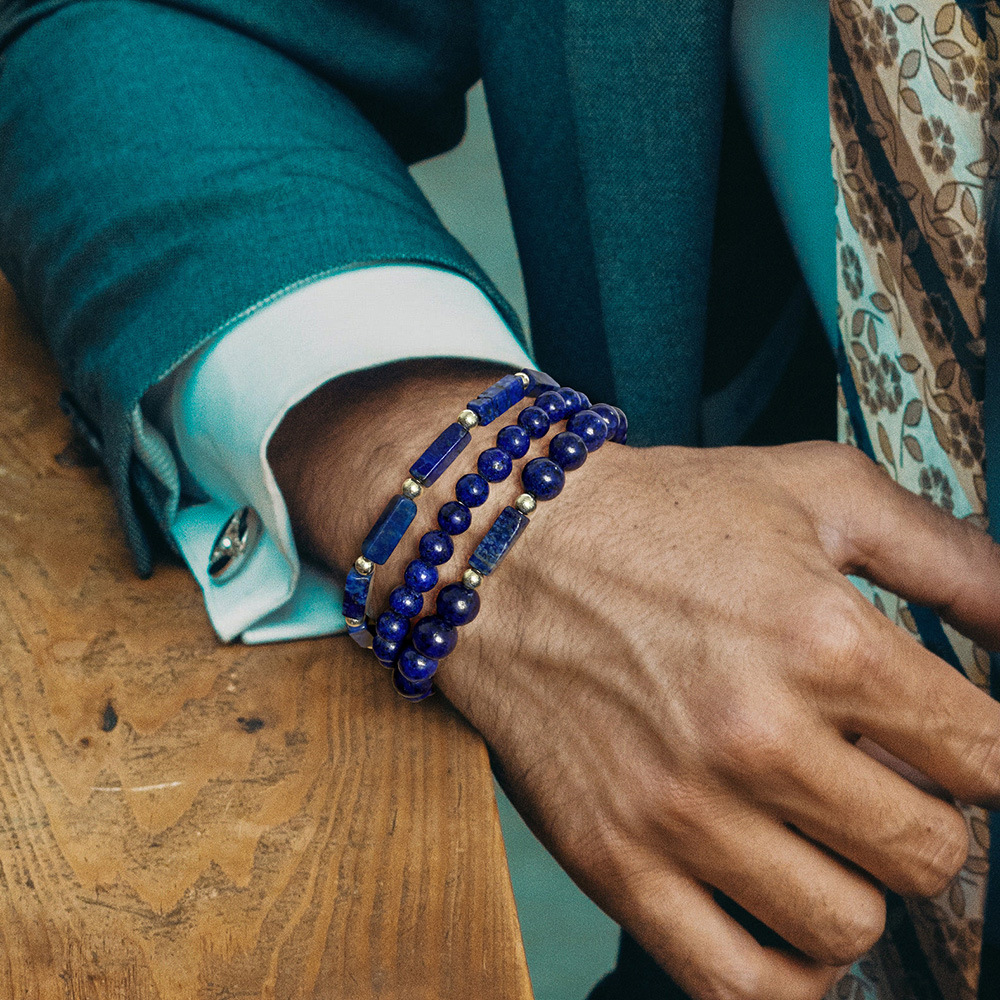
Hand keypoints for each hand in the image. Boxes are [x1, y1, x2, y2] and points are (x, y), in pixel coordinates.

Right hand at [272, 362, 999, 999]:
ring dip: (855, 881)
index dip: (983, 753)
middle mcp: (755, 736)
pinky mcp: (613, 859)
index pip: (987, 759)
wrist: (505, 546)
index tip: (949, 743)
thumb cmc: (658, 514)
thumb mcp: (816, 491)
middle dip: (925, 815)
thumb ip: (952, 556)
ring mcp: (679, 811)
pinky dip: (786, 975)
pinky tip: (785, 923)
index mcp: (822, 640)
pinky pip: (733, 984)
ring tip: (816, 828)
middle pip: (930, 853)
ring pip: (847, 925)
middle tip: (875, 775)